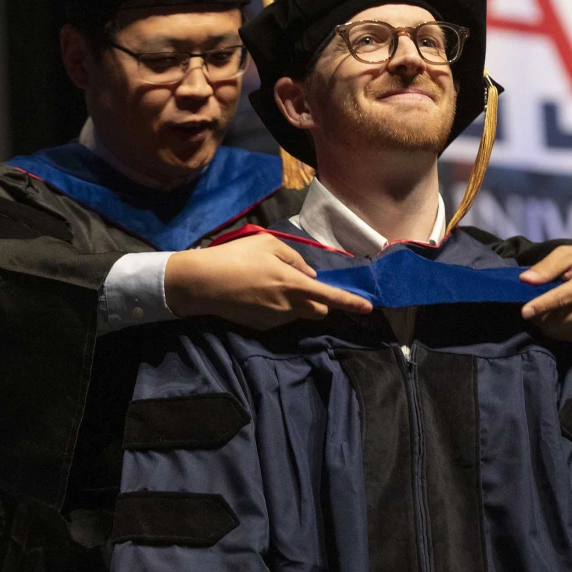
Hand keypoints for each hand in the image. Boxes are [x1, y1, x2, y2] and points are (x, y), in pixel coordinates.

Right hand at [164, 233, 372, 329]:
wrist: (203, 283)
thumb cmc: (236, 257)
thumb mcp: (268, 244)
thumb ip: (295, 258)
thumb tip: (308, 275)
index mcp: (294, 285)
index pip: (331, 298)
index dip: (351, 302)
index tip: (368, 307)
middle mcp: (288, 307)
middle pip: (318, 311)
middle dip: (321, 302)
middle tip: (306, 285)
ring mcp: (274, 320)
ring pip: (298, 314)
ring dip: (298, 303)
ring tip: (273, 285)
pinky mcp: (261, 327)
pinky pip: (280, 318)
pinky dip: (280, 308)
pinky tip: (260, 294)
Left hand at [518, 246, 571, 341]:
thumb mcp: (569, 254)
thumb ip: (547, 266)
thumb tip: (525, 279)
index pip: (562, 297)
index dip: (541, 305)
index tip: (525, 311)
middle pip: (558, 319)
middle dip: (539, 315)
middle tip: (532, 305)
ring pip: (559, 330)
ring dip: (544, 323)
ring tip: (542, 310)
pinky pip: (565, 336)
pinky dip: (554, 329)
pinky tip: (554, 316)